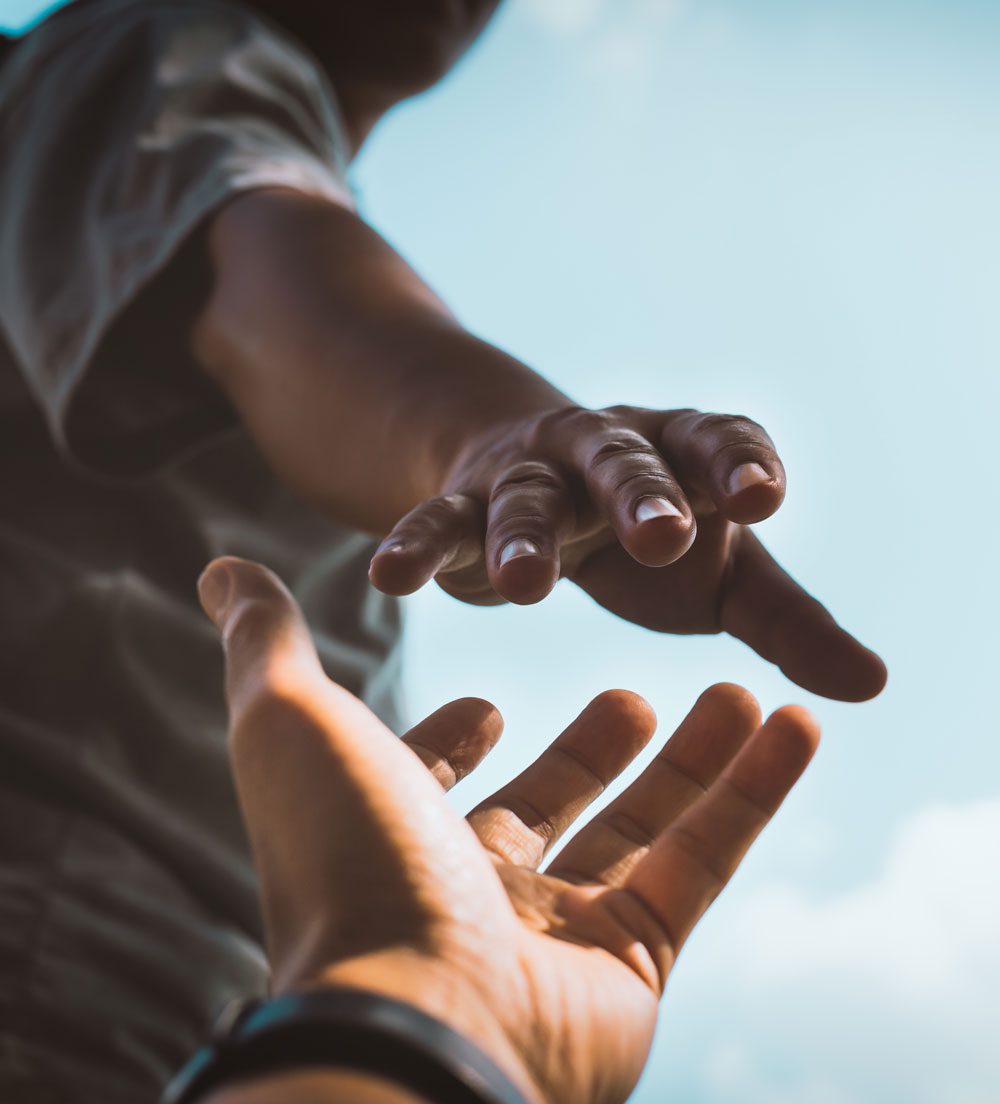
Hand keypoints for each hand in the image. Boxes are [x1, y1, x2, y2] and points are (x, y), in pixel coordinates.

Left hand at [198, 555, 820, 1103]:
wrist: (415, 1016)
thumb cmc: (346, 859)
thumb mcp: (293, 720)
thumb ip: (266, 641)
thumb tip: (221, 567)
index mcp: (396, 837)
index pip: (433, 785)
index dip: (455, 744)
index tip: (487, 708)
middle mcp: (472, 892)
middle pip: (552, 804)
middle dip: (595, 749)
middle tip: (636, 695)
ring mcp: (556, 934)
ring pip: (642, 830)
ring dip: (695, 761)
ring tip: (740, 690)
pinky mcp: (634, 965)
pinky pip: (703, 865)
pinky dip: (753, 795)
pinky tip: (791, 725)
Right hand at [368, 404, 885, 701]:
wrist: (533, 477)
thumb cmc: (647, 534)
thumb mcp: (724, 575)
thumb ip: (789, 623)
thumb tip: (873, 685)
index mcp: (680, 456)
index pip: (716, 441)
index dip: (739, 463)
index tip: (763, 496)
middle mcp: (604, 453)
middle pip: (623, 463)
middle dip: (640, 496)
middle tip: (662, 536)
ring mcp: (529, 476)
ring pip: (524, 500)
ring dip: (522, 537)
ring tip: (523, 589)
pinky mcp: (464, 505)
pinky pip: (437, 523)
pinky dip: (415, 546)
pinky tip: (387, 577)